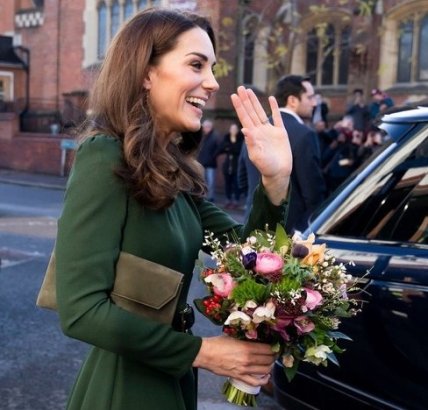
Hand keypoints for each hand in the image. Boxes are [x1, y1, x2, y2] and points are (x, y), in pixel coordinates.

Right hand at [193, 335, 275, 386]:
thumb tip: (256, 336)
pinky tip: (265, 376)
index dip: (274, 347)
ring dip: (270, 366)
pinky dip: (263, 380)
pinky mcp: (239, 377)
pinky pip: (255, 382)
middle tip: (273, 352)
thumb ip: (245, 337)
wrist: (204, 353)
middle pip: (268, 360)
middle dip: (273, 356)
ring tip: (269, 361)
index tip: (275, 345)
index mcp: (246, 348)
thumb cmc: (217, 343)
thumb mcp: (233, 335)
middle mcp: (247, 360)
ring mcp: (244, 370)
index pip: (268, 349)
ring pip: (264, 370)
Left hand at [231, 86, 291, 204]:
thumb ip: (251, 143)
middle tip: (240, 87)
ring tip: (249, 90)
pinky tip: (271, 99)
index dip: (239, 106)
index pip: (244, 118)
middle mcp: (260, 131)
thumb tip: (244, 129)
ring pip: (261, 112)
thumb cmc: (266, 167)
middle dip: (245, 100)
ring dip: (255, 102)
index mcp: (253, 136)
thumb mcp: (257, 156)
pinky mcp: (281, 133)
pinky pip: (277, 118)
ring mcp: (270, 131)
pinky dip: (274, 108)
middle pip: (251, 112)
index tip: (234, 95)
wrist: (279, 173)